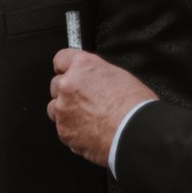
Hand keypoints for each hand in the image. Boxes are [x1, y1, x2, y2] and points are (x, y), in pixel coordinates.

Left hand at [48, 50, 154, 166]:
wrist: (136, 133)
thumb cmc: (135, 106)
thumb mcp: (120, 76)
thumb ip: (97, 75)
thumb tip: (93, 80)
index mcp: (83, 66)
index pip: (62, 59)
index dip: (67, 67)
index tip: (69, 72)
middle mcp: (68, 85)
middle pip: (57, 84)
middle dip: (68, 91)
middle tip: (86, 100)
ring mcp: (63, 109)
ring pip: (55, 107)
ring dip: (67, 111)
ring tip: (89, 118)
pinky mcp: (64, 131)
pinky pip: (63, 128)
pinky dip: (73, 130)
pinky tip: (91, 131)